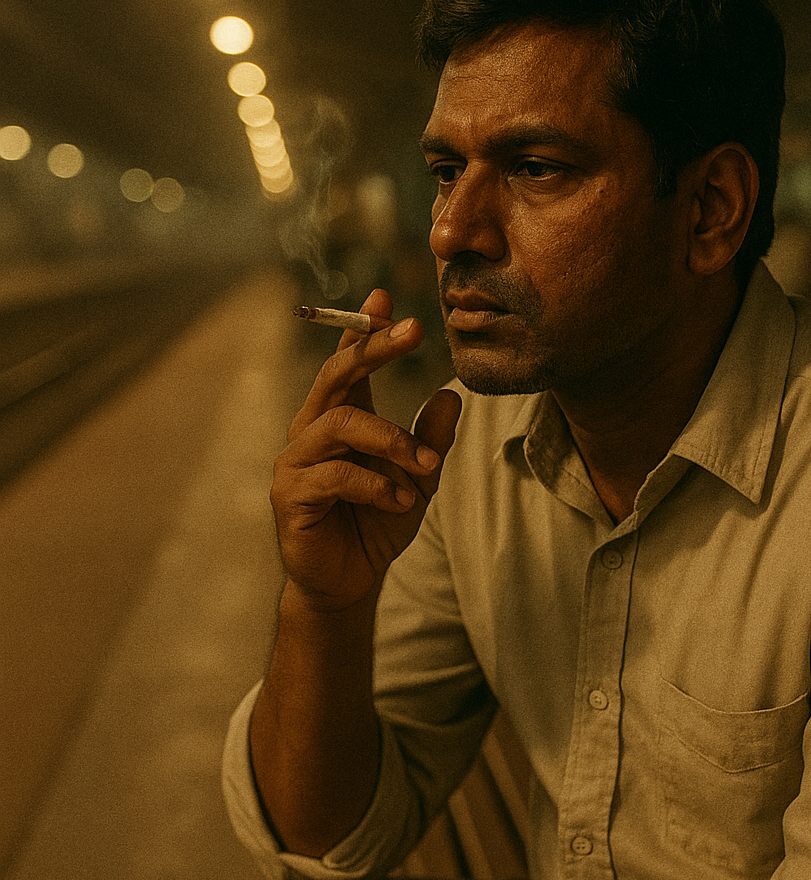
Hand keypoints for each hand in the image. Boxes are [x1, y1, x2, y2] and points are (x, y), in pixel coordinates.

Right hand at [271, 288, 461, 605]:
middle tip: (414, 330)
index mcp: (339, 419)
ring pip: (342, 424)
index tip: (385, 296)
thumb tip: (451, 393)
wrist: (350, 582)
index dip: (362, 329)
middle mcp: (311, 431)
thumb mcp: (418, 479)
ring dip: (392, 441)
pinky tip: (402, 501)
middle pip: (337, 376)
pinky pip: (335, 474)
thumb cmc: (377, 525)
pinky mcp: (291, 495)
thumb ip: (430, 438)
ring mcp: (296, 462)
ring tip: (425, 465)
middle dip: (374, 348)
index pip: (347, 363)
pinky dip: (376, 484)